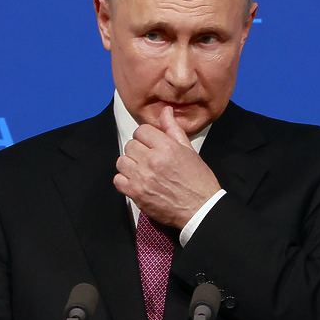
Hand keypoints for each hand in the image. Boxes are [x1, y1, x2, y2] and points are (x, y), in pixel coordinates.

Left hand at [114, 106, 220, 228]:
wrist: (200, 208)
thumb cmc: (198, 180)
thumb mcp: (189, 150)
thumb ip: (173, 129)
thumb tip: (165, 110)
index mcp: (167, 147)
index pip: (142, 131)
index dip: (146, 137)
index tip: (151, 144)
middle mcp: (152, 160)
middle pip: (130, 145)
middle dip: (138, 150)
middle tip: (149, 159)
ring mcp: (142, 178)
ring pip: (122, 161)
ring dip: (130, 164)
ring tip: (142, 170)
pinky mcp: (136, 193)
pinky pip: (118, 180)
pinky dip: (125, 180)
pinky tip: (137, 182)